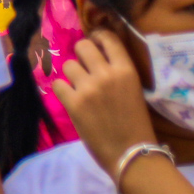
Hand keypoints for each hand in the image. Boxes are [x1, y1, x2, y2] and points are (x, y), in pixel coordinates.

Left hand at [53, 29, 157, 174]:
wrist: (133, 155)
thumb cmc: (136, 125)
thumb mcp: (133, 91)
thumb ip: (116, 72)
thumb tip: (95, 55)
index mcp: (127, 71)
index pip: (107, 38)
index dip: (97, 38)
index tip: (94, 45)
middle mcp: (106, 74)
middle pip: (82, 46)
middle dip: (81, 55)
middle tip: (85, 69)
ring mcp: (88, 88)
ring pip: (68, 65)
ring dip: (72, 76)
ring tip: (81, 90)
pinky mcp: (73, 103)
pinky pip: (57, 84)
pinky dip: (63, 92)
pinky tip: (72, 101)